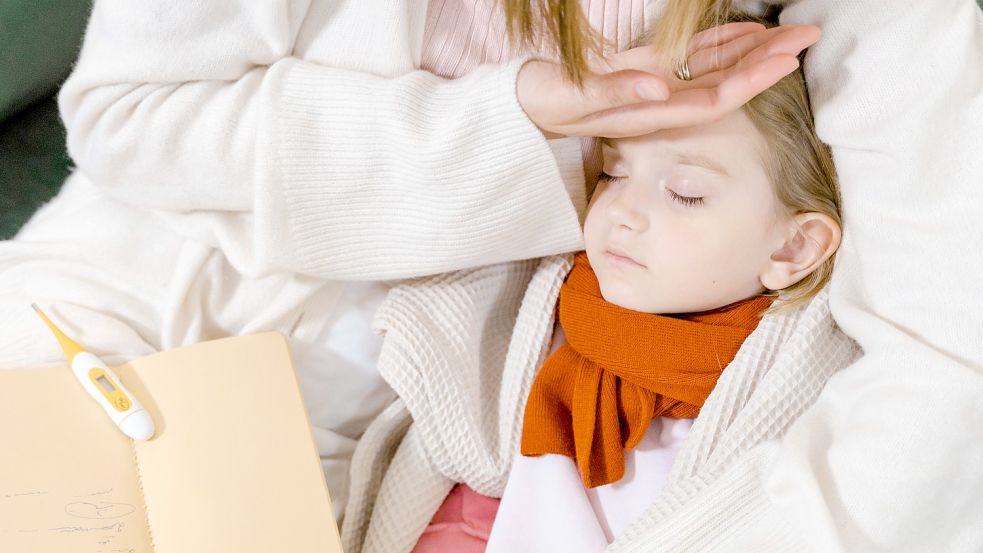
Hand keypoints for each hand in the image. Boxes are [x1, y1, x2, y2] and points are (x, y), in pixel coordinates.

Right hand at [517, 22, 821, 138]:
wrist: (522, 109)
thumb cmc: (542, 104)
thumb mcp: (570, 98)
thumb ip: (613, 94)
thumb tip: (657, 87)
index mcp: (648, 110)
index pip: (711, 98)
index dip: (750, 81)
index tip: (785, 62)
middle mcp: (660, 101)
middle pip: (725, 83)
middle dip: (767, 62)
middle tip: (808, 37)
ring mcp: (655, 86)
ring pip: (714, 69)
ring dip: (752, 52)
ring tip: (789, 34)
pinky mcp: (645, 72)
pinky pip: (692, 59)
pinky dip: (720, 44)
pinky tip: (746, 33)